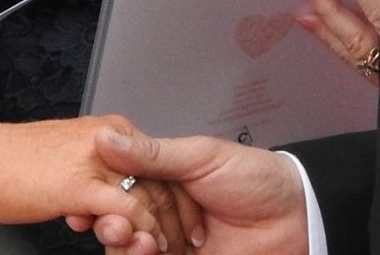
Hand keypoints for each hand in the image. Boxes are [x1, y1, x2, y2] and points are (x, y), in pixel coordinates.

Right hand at [0, 115, 199, 254]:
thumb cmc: (10, 162)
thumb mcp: (67, 161)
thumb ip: (97, 174)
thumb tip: (115, 197)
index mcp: (109, 131)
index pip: (159, 165)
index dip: (174, 198)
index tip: (179, 223)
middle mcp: (109, 140)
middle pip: (162, 181)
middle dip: (175, 218)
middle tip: (180, 243)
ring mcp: (97, 162)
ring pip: (150, 197)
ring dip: (159, 228)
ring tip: (158, 248)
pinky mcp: (83, 185)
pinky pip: (128, 209)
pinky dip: (140, 230)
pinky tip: (140, 242)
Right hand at [86, 127, 304, 254]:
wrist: (296, 217)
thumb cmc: (254, 177)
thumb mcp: (200, 157)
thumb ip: (153, 154)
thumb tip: (105, 137)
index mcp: (162, 181)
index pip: (118, 190)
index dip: (100, 199)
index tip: (84, 205)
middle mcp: (163, 213)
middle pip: (120, 225)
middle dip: (111, 228)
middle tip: (118, 227)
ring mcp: (174, 245)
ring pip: (131, 252)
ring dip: (126, 249)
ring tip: (144, 242)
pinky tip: (151, 253)